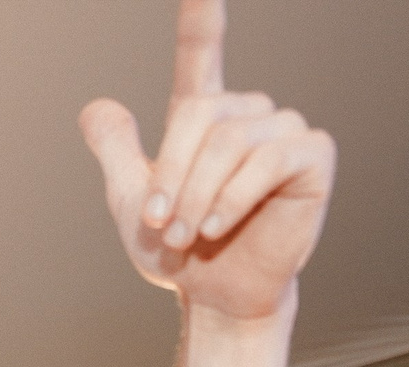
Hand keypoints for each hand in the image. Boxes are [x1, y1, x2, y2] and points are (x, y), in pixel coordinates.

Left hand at [79, 0, 334, 323]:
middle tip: (163, 226)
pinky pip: (268, 158)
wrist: (217, 297)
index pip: (201, 54)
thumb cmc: (179, 252)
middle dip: (173, 174)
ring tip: (189, 235)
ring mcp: (284, 130)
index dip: (202, 17)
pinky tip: (220, 225)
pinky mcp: (313, 156)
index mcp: (205, 117)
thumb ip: (118, 152)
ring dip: (199, 195)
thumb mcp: (132, 202)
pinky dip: (235, 195)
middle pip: (201, 112)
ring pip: (231, 140)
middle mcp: (247, 113)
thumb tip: (95, 106)